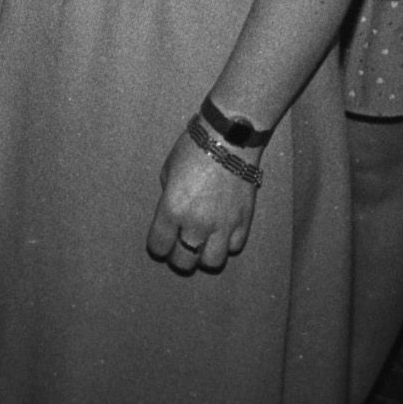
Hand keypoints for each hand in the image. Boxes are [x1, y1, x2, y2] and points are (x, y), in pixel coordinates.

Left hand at [147, 125, 258, 274]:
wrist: (229, 140)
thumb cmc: (193, 149)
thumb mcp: (168, 171)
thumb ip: (168, 197)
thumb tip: (174, 213)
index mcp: (172, 209)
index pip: (159, 246)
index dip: (158, 247)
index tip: (160, 243)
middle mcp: (196, 224)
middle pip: (184, 261)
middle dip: (178, 257)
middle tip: (179, 247)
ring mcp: (223, 226)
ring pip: (212, 263)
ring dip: (204, 256)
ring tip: (202, 244)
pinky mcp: (244, 223)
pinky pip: (234, 248)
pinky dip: (226, 244)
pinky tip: (222, 233)